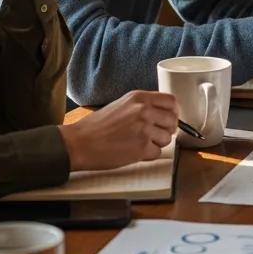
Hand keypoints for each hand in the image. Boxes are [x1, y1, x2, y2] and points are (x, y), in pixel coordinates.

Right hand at [58, 90, 177, 171]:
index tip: (169, 119)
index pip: (171, 101)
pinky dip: (148, 155)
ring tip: (139, 144)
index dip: (173, 112)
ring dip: (157, 144)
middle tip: (155, 135)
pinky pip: (157, 153)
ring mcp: (144, 129)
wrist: (79, 143)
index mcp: (139, 97)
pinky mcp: (141, 147)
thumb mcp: (121, 105)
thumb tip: (162, 113)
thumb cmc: (96, 127)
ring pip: (167, 139)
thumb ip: (142, 106)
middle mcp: (144, 110)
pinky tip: (134, 152)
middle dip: (167, 130)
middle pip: (172, 121)